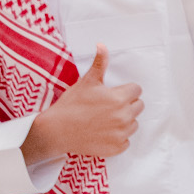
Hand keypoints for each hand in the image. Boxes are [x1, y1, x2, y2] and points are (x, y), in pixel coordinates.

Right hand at [22, 46, 142, 164]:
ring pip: (134, 123)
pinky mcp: (117, 148)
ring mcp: (122, 134)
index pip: (136, 90)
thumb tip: (102, 46)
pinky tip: (103, 133)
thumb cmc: (70, 105)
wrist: (56, 131)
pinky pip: (126, 141)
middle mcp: (124, 116)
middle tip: (107, 107)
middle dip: (126, 104)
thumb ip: (99, 64)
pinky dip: (117, 137)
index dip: (124, 90)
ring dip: (124, 121)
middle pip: (138, 106)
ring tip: (104, 119)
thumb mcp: (86, 82)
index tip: (112, 94)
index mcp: (120, 98)